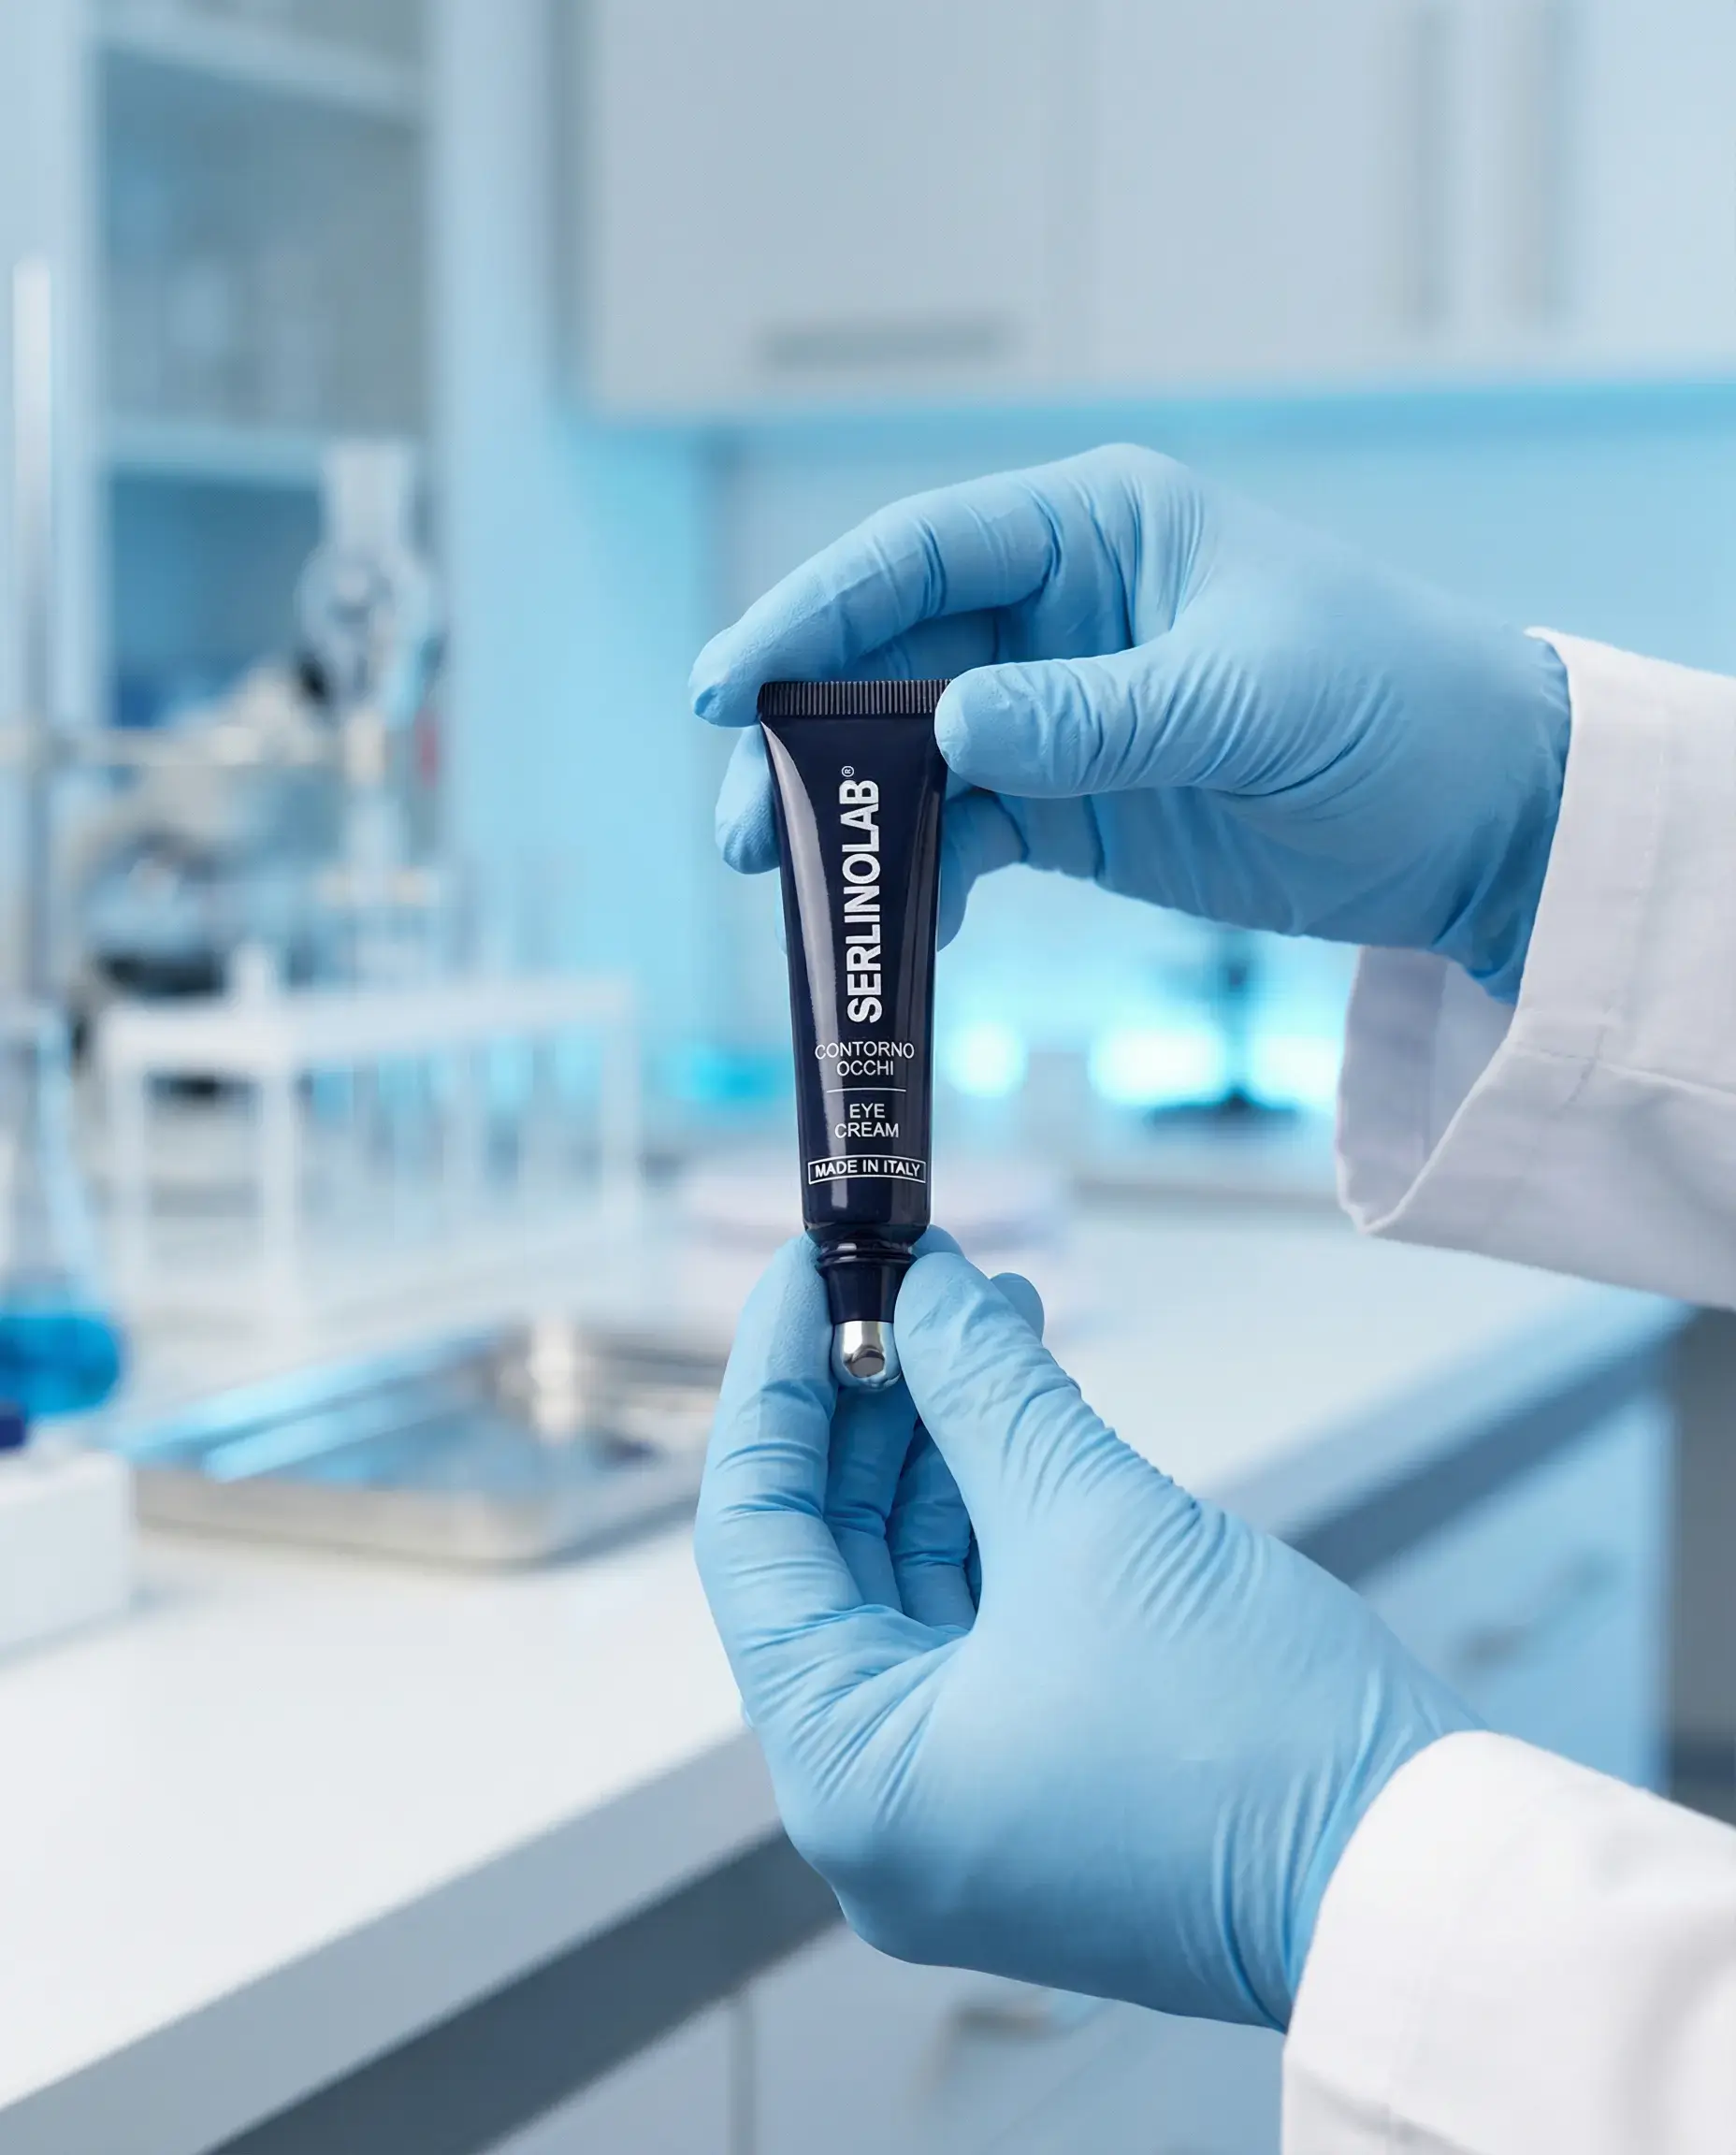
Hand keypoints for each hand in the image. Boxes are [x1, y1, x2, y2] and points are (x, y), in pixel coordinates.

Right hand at [692, 446, 1570, 998]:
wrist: (1483, 819)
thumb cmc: (1394, 706)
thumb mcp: (1247, 700)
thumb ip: (1097, 715)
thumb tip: (955, 730)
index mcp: (1094, 534)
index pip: (917, 557)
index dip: (809, 617)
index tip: (727, 689)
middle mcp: (1056, 614)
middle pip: (885, 663)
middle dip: (804, 742)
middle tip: (747, 831)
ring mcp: (1058, 714)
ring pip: (908, 759)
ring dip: (849, 824)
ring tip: (796, 897)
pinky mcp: (1074, 807)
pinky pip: (966, 836)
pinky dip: (925, 883)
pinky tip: (904, 934)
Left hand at [695, 1234, 1478, 2028]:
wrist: (1424, 1879)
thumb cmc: (1257, 1738)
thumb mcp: (1093, 1523)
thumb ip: (984, 1389)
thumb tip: (925, 1287)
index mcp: (850, 1775)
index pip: (752, 1538)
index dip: (774, 1382)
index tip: (808, 1268)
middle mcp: (881, 1804)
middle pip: (827, 1555)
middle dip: (868, 1400)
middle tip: (902, 1276)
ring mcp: (960, 1799)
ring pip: (907, 1577)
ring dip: (939, 1439)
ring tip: (978, 1310)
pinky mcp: (1037, 1776)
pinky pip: (975, 1617)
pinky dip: (992, 1508)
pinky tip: (1022, 1399)